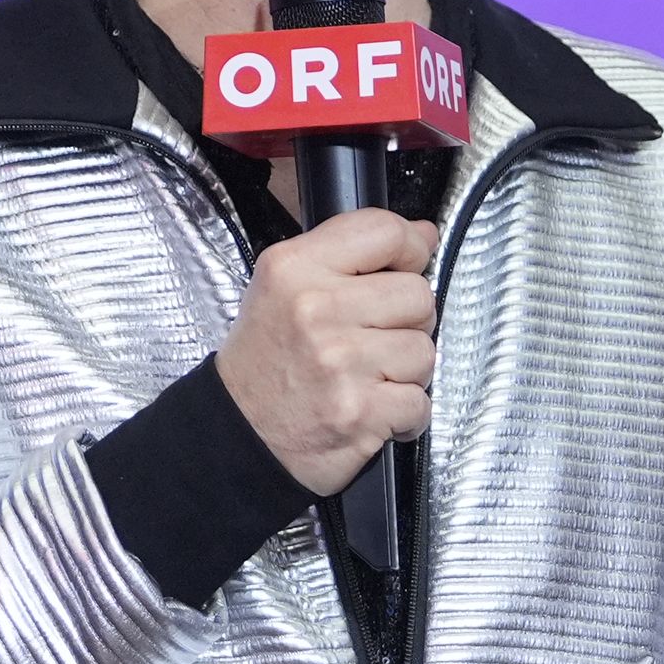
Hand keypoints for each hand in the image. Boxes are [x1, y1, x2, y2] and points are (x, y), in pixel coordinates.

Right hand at [213, 209, 437, 494]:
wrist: (239, 431)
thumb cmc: (267, 358)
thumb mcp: (284, 283)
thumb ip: (350, 250)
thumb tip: (423, 234)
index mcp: (295, 267)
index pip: (386, 232)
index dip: (411, 249)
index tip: (406, 267)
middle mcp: (316, 309)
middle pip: (418, 294)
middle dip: (407, 320)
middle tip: (371, 337)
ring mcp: (339, 362)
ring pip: (424, 350)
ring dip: (405, 370)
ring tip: (368, 376)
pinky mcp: (359, 411)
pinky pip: (420, 401)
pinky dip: (404, 413)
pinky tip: (372, 407)